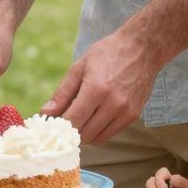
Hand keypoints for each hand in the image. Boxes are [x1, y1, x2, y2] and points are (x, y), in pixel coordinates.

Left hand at [41, 32, 160, 144]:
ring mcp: (125, 112)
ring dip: (84, 134)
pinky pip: (111, 134)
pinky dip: (99, 131)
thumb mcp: (79, 68)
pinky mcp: (134, 116)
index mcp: (96, 89)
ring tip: (79, 120)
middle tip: (63, 123)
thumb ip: (62, 93)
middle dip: (70, 132)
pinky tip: (94, 118)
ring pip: (98, 138)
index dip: (59, 127)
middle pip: (84, 134)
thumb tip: (45, 113)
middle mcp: (113, 104)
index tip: (51, 124)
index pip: (72, 121)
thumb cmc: (107, 53)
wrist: (142, 48)